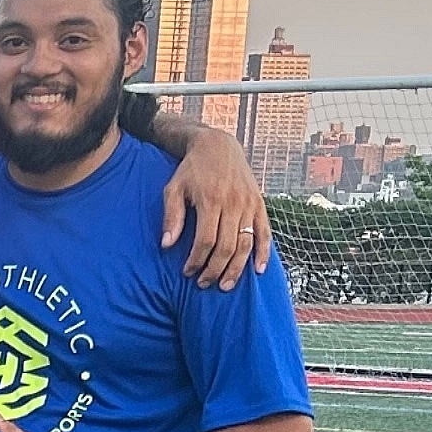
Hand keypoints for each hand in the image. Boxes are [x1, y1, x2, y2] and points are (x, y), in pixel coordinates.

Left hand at [157, 117, 269, 289]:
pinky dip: (264, 253)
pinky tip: (259, 270)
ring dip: (236, 268)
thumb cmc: (191, 170)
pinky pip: (265, 232)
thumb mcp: (173, 188)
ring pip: (246, 244)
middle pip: (227, 247)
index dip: (196, 261)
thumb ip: (171, 216)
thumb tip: (166, 245)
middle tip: (203, 284)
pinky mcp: (259, 204)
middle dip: (214, 270)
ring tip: (225, 285)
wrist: (218, 146)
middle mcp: (233, 203)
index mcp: (211, 200)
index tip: (187, 272)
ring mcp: (249, 204)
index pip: (206, 241)